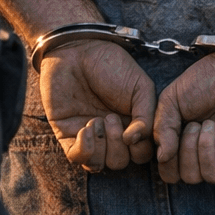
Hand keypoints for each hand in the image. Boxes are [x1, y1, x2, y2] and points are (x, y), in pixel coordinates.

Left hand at [39, 40, 156, 170]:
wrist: (78, 50)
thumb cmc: (112, 65)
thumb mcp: (141, 87)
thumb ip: (147, 116)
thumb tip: (135, 141)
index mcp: (133, 125)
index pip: (142, 153)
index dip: (141, 148)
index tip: (136, 129)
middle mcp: (112, 135)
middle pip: (121, 162)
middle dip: (119, 146)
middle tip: (112, 118)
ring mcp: (89, 136)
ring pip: (100, 164)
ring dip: (103, 148)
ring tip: (98, 120)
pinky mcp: (67, 134)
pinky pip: (76, 158)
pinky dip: (84, 149)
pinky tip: (86, 128)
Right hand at [154, 53, 214, 183]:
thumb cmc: (204, 80)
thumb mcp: (171, 100)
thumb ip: (162, 128)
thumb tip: (162, 157)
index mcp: (185, 144)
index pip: (172, 174)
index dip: (168, 162)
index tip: (172, 134)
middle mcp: (206, 152)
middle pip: (191, 178)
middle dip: (187, 152)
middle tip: (194, 124)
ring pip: (212, 176)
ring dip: (205, 151)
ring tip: (210, 125)